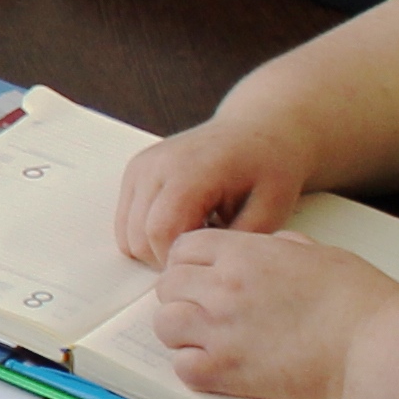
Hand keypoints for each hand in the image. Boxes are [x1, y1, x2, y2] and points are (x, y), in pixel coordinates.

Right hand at [116, 114, 318, 261]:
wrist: (257, 129)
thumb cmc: (269, 167)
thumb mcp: (272, 208)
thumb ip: (236, 242)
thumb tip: (203, 269)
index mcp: (191, 170)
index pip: (160, 231)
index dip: (179, 261)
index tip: (207, 263)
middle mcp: (157, 164)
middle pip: (138, 236)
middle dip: (166, 258)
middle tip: (205, 254)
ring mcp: (142, 166)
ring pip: (126, 233)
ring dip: (155, 247)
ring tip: (195, 236)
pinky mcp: (136, 171)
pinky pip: (126, 221)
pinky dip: (147, 234)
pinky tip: (182, 226)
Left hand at [139, 227, 398, 398]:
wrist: (374, 348)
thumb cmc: (359, 301)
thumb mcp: (319, 253)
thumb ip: (280, 248)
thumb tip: (267, 249)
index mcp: (244, 253)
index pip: (183, 247)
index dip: (191, 262)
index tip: (204, 276)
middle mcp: (223, 287)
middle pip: (168, 285)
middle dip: (183, 294)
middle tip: (208, 308)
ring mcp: (220, 331)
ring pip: (165, 324)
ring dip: (182, 330)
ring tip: (209, 338)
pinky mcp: (225, 372)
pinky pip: (181, 366)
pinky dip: (193, 366)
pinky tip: (218, 365)